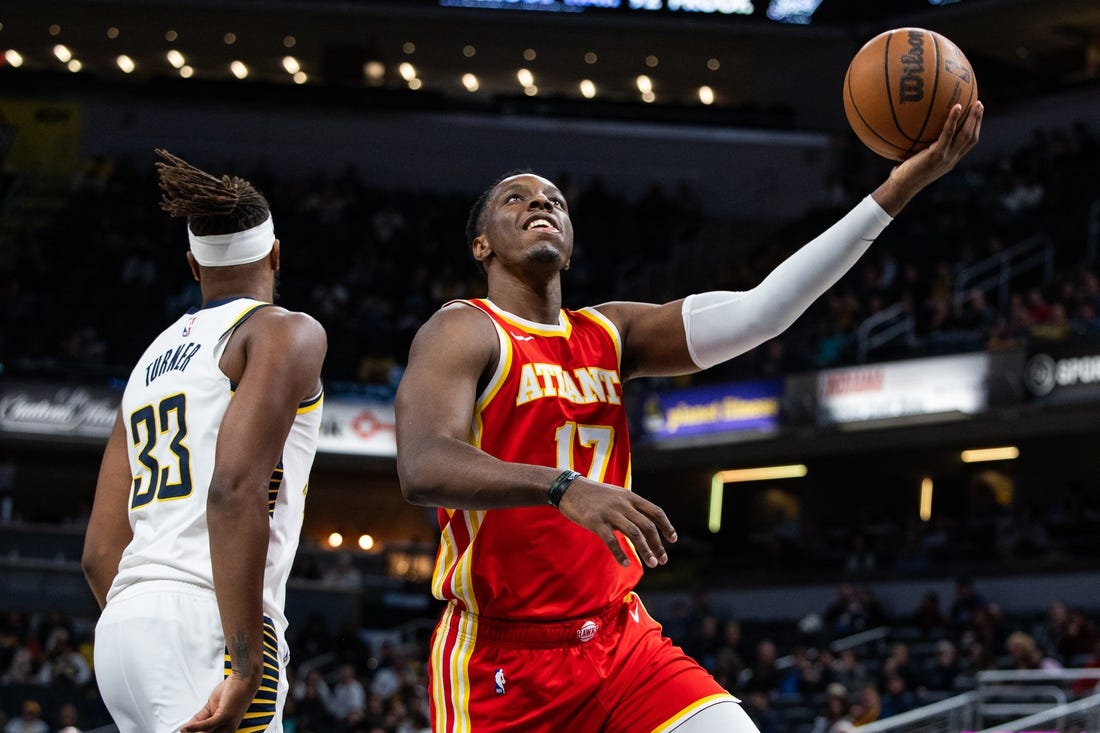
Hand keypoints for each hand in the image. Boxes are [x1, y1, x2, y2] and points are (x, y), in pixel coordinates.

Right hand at [180, 673, 260, 732]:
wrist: (244, 678)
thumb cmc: (231, 690)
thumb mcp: (212, 706)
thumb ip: (200, 718)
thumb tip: (186, 728)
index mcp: (227, 728)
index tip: (185, 732)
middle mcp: (229, 729)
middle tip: (183, 732)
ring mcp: (228, 723)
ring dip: (193, 732)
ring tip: (182, 731)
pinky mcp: (225, 716)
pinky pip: (208, 725)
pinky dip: (195, 727)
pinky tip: (185, 728)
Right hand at [557, 478, 676, 567]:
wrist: (568, 488)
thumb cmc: (592, 495)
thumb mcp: (615, 495)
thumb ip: (629, 506)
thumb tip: (643, 522)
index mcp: (630, 497)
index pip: (655, 511)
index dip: (666, 526)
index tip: (672, 540)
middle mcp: (623, 504)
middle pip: (647, 526)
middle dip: (657, 544)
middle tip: (662, 560)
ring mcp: (609, 512)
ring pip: (634, 533)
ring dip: (645, 550)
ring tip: (652, 564)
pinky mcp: (595, 521)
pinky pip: (611, 540)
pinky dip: (620, 554)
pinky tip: (626, 564)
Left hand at [874, 99, 983, 214]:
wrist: (901, 187)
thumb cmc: (903, 174)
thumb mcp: (915, 160)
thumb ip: (920, 148)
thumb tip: (912, 131)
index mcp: (949, 160)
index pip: (967, 144)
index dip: (974, 129)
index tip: (976, 115)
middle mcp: (951, 159)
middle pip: (971, 138)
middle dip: (977, 120)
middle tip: (979, 104)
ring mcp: (946, 157)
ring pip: (966, 135)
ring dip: (973, 118)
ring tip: (976, 103)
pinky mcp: (938, 155)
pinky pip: (948, 134)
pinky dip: (954, 119)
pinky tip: (956, 106)